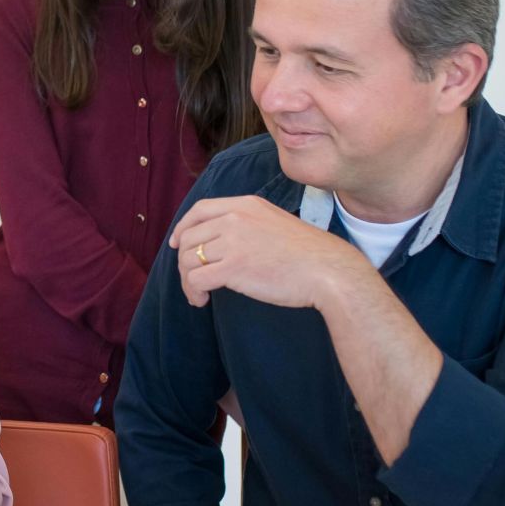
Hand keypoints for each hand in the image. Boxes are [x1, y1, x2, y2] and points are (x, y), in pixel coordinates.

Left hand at [168, 196, 370, 308]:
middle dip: (185, 261)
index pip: (200, 209)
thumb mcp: (274, 222)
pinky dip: (193, 292)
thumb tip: (222, 242)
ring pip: (189, 259)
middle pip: (190, 237)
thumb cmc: (307, 254)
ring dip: (188, 280)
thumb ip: (248, 224)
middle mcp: (236, 218)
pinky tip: (202, 300)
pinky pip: (196, 279)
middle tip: (194, 280)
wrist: (328, 270)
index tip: (177, 243)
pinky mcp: (234, 267)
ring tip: (199, 294)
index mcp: (246, 205)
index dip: (183, 227)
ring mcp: (234, 241)